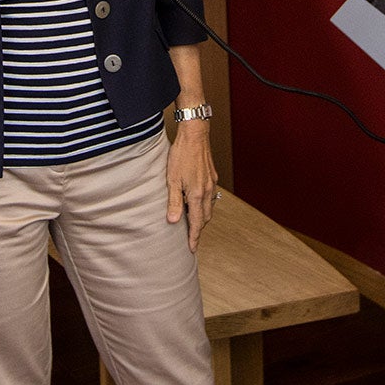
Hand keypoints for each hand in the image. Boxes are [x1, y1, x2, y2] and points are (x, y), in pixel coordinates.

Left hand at [164, 121, 218, 250]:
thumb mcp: (172, 180)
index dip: (194, 237)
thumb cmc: (181, 155)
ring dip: (202, 217)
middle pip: (205, 218)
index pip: (197, 223)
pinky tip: (196, 202)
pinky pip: (210, 197)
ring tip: (192, 222)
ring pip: (209, 207)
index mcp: (197, 195)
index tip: (192, 248)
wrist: (195, 135)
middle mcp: (207, 191)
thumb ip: (174, 202)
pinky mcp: (212, 177)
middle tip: (191, 237)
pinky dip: (204, 205)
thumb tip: (173, 221)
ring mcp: (211, 183)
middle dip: (199, 229)